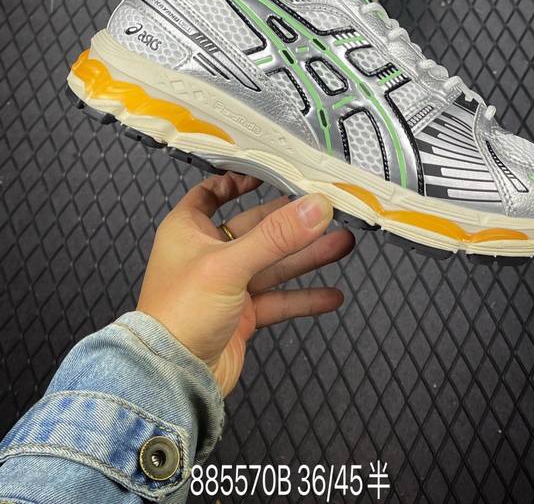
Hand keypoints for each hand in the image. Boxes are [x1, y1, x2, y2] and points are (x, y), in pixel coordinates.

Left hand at [137, 173, 353, 395]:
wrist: (171, 379)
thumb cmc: (178, 315)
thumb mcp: (229, 264)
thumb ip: (276, 236)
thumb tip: (315, 207)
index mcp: (188, 231)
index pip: (211, 194)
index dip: (237, 182)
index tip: (268, 174)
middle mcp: (207, 255)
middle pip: (256, 230)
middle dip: (293, 223)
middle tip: (327, 211)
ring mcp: (226, 287)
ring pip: (272, 264)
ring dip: (306, 256)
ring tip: (342, 244)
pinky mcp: (241, 316)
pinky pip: (278, 300)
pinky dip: (303, 297)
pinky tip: (331, 295)